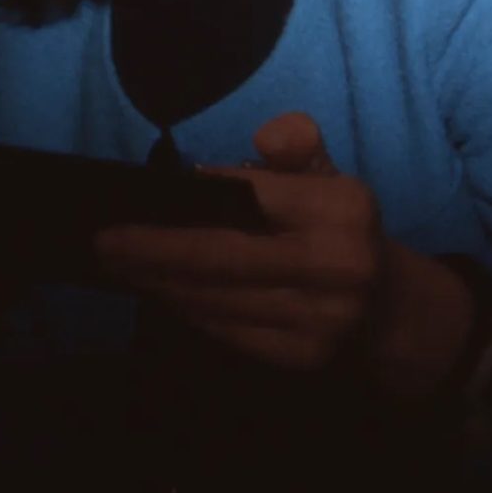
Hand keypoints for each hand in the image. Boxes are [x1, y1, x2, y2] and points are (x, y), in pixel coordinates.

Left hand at [94, 112, 383, 369]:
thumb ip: (298, 146)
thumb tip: (266, 136)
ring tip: (121, 267)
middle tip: (104, 244)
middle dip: (153, 251)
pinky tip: (163, 294)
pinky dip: (188, 310)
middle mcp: (336, 264)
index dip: (190, 202)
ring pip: (216, 298)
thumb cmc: (338, 230)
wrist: (387, 309)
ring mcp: (319, 318)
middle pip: (221, 256)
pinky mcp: (301, 356)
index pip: (250, 197)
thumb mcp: (327, 177)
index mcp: (343, 207)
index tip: (134, 203)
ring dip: (160, 283)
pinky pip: (226, 330)